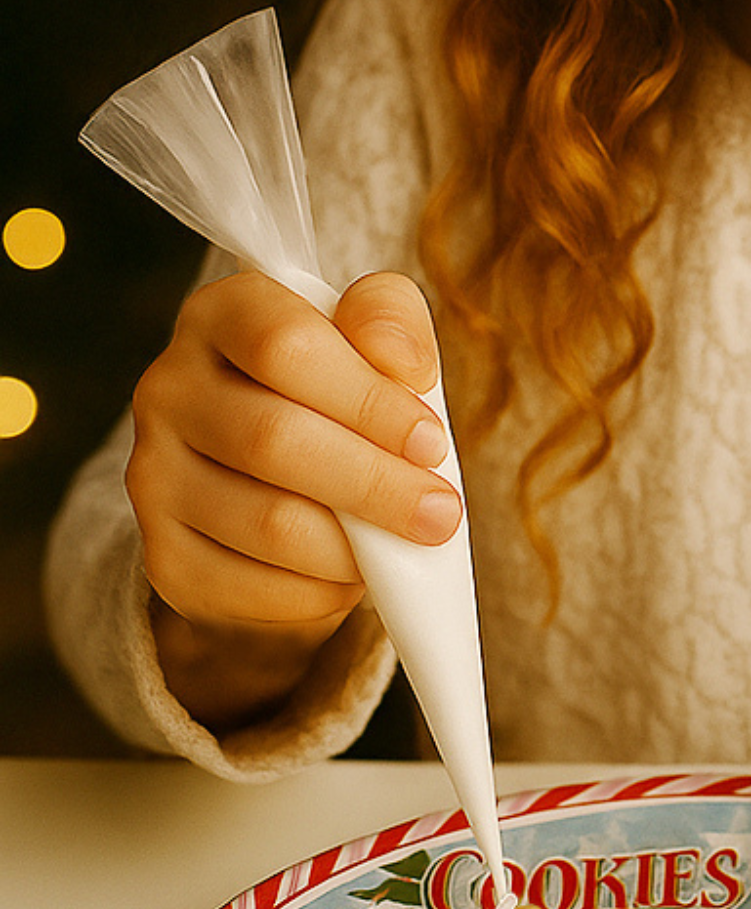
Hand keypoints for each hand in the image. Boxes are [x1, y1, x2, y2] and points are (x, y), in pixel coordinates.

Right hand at [125, 269, 460, 724]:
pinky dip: (318, 592)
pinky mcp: (164, 555)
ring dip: (353, 547)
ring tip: (407, 545)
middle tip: (440, 513)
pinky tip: (354, 576)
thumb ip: (391, 322)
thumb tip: (402, 365)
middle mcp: (168, 389)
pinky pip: (247, 588)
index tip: (431, 443)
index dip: (368, 400)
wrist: (286, 465)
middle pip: (272, 440)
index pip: (284, 347)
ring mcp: (153, 476)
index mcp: (221, 316)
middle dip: (374, 485)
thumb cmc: (343, 386)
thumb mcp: (375, 333)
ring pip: (264, 523)